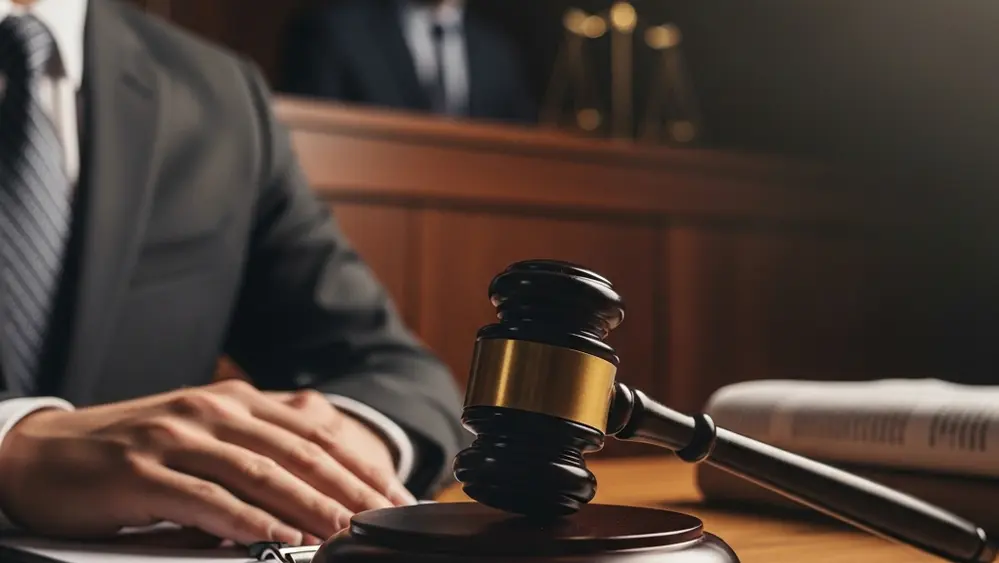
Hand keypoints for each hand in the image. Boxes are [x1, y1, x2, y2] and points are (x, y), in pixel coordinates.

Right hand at [0, 380, 416, 545]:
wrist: (44, 453)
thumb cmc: (133, 449)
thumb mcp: (203, 432)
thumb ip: (257, 441)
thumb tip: (318, 462)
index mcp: (236, 401)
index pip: (315, 434)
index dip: (361, 466)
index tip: (394, 498)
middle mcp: (212, 410)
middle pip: (298, 453)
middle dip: (349, 490)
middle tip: (384, 521)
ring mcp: (177, 438)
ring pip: (260, 474)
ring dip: (309, 507)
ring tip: (343, 534)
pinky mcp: (143, 472)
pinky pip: (206, 499)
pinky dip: (246, 521)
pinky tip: (276, 538)